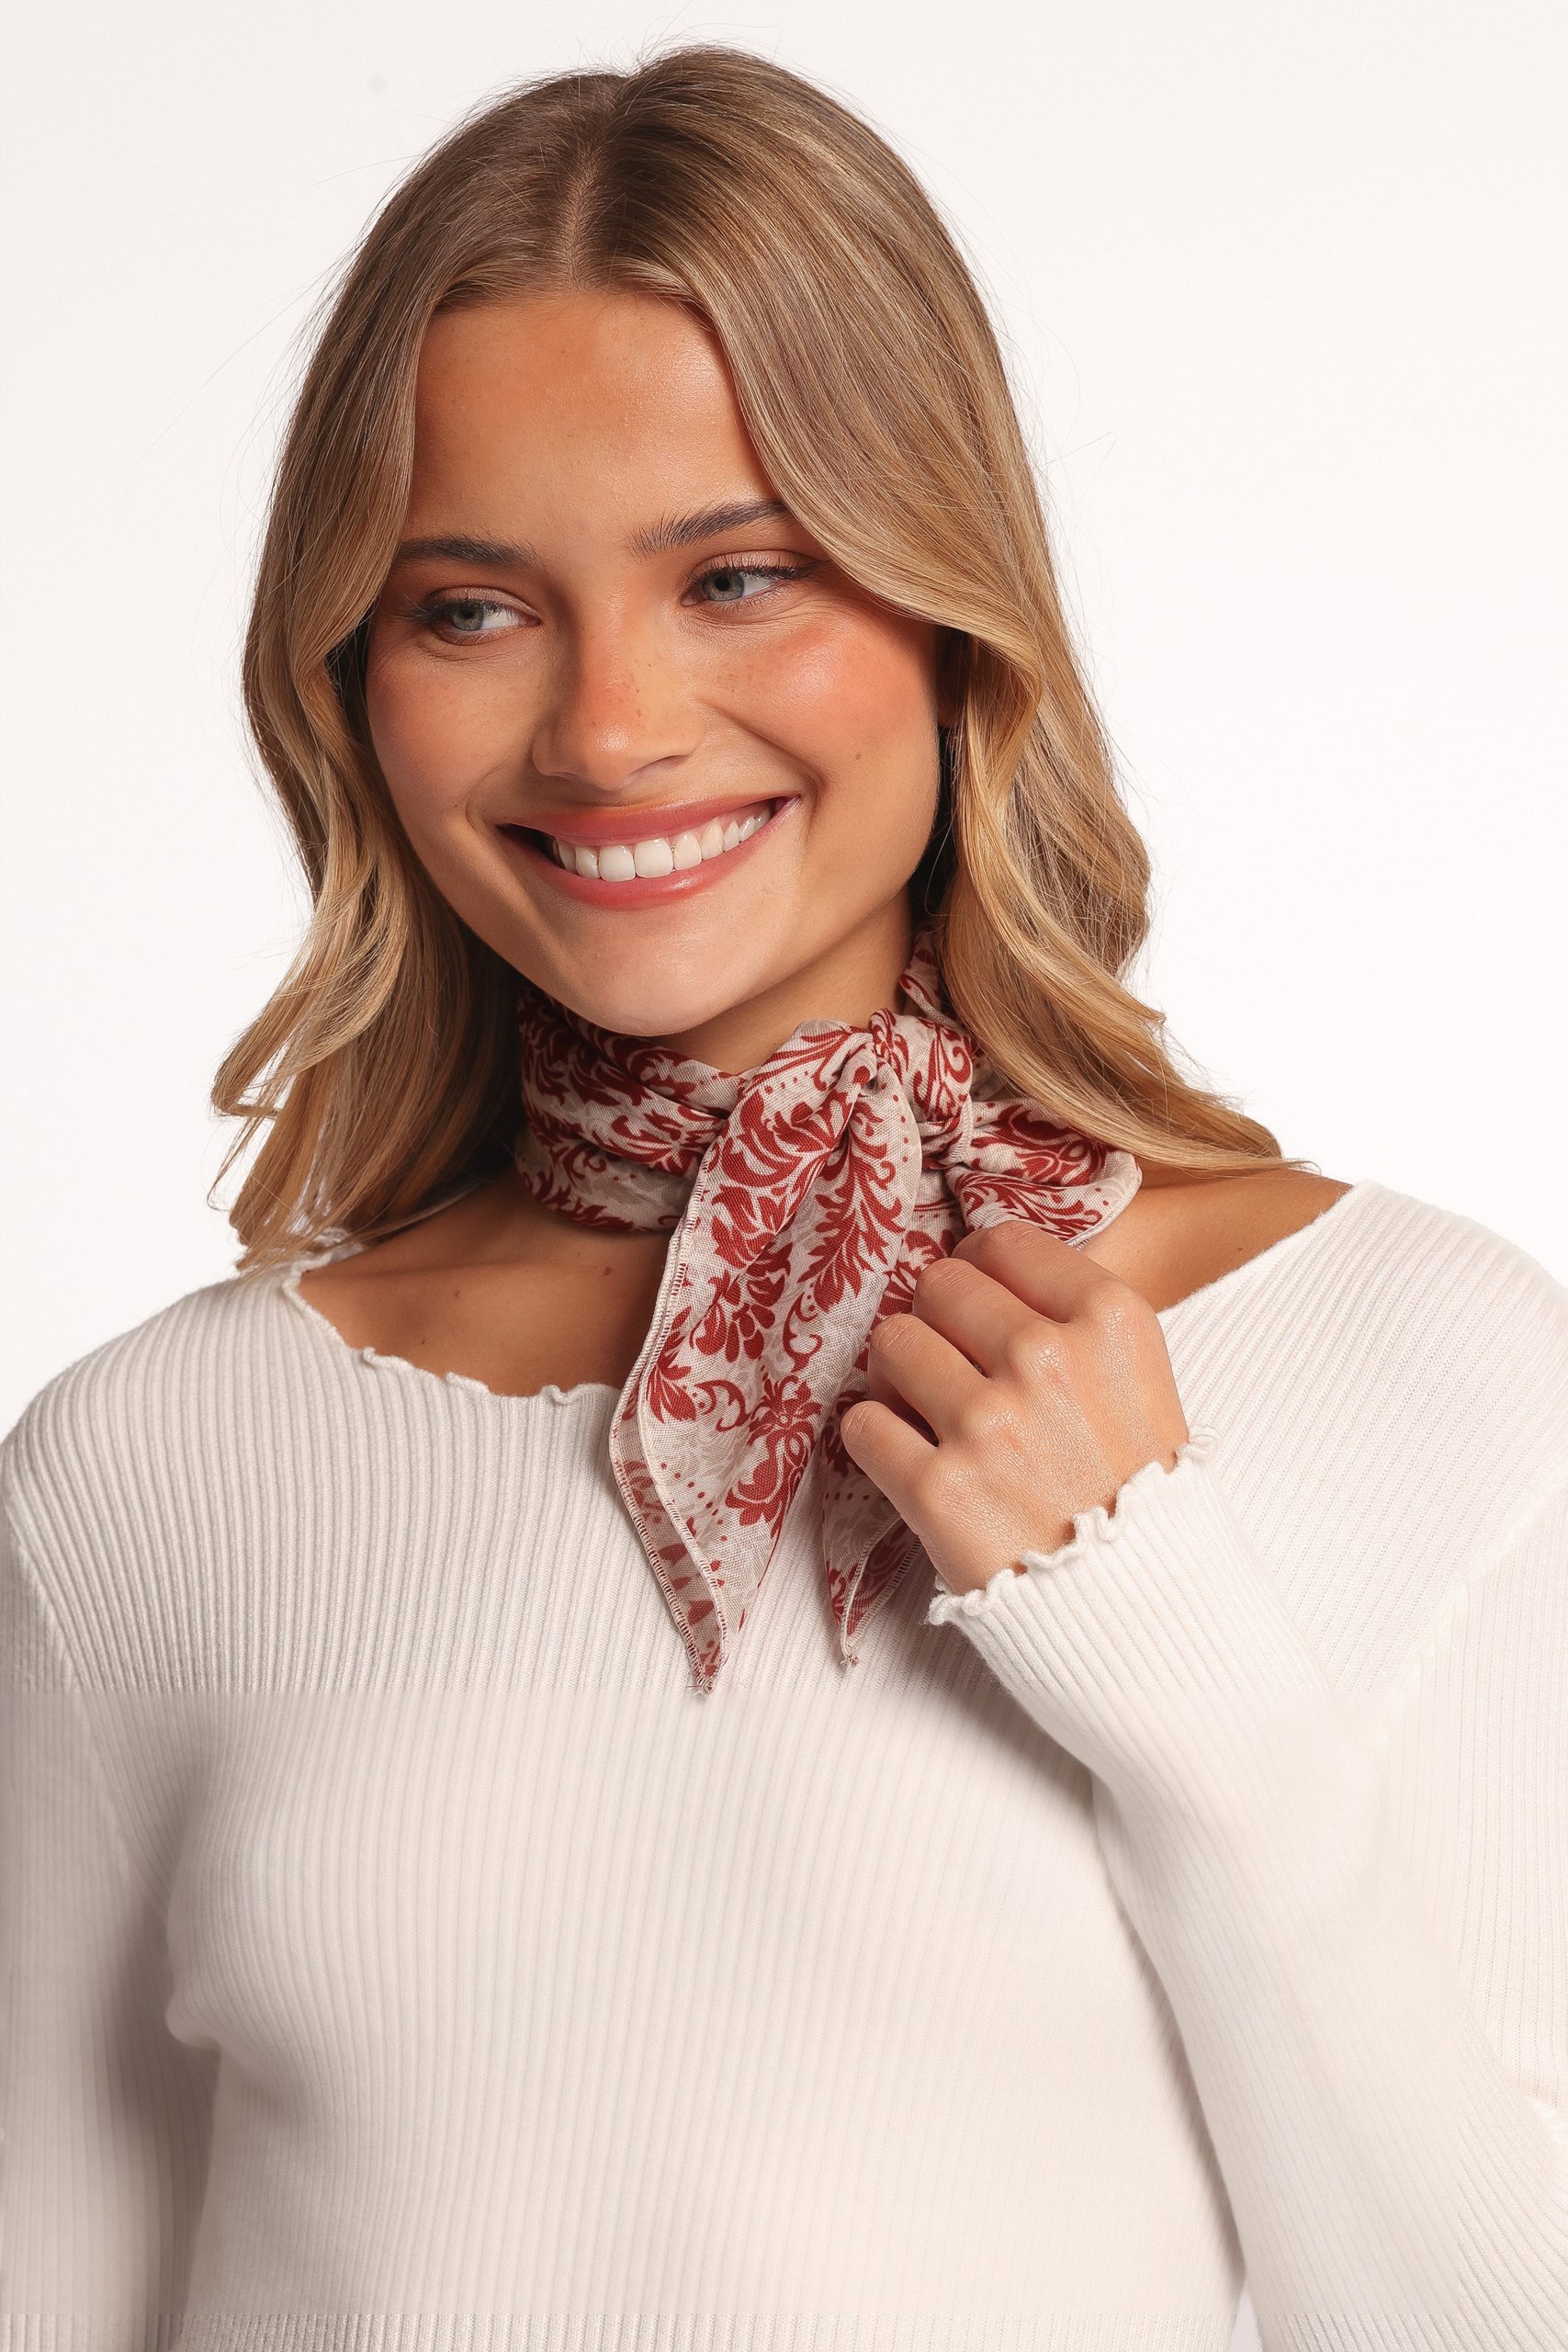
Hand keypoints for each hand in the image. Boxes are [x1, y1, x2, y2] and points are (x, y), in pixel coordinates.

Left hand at [839, 1219, 1190, 1595]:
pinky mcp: (938, 1492)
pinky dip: (875, 1441)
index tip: (977, 1307)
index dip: (978, 1271)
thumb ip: (1070, 1318)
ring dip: (899, 1377)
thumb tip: (978, 1267)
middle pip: (937, 1286)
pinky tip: (911, 1461)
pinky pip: (861, 1425)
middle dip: (936, 1322)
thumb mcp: (1141, 1381)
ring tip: (929, 1416)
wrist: (1150, 1618)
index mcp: (1111, 1322)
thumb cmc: (1142, 1498)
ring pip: (891, 1343)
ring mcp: (989, 1425)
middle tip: (952, 1368)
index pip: (1001, 1243)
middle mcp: (1049, 1360)